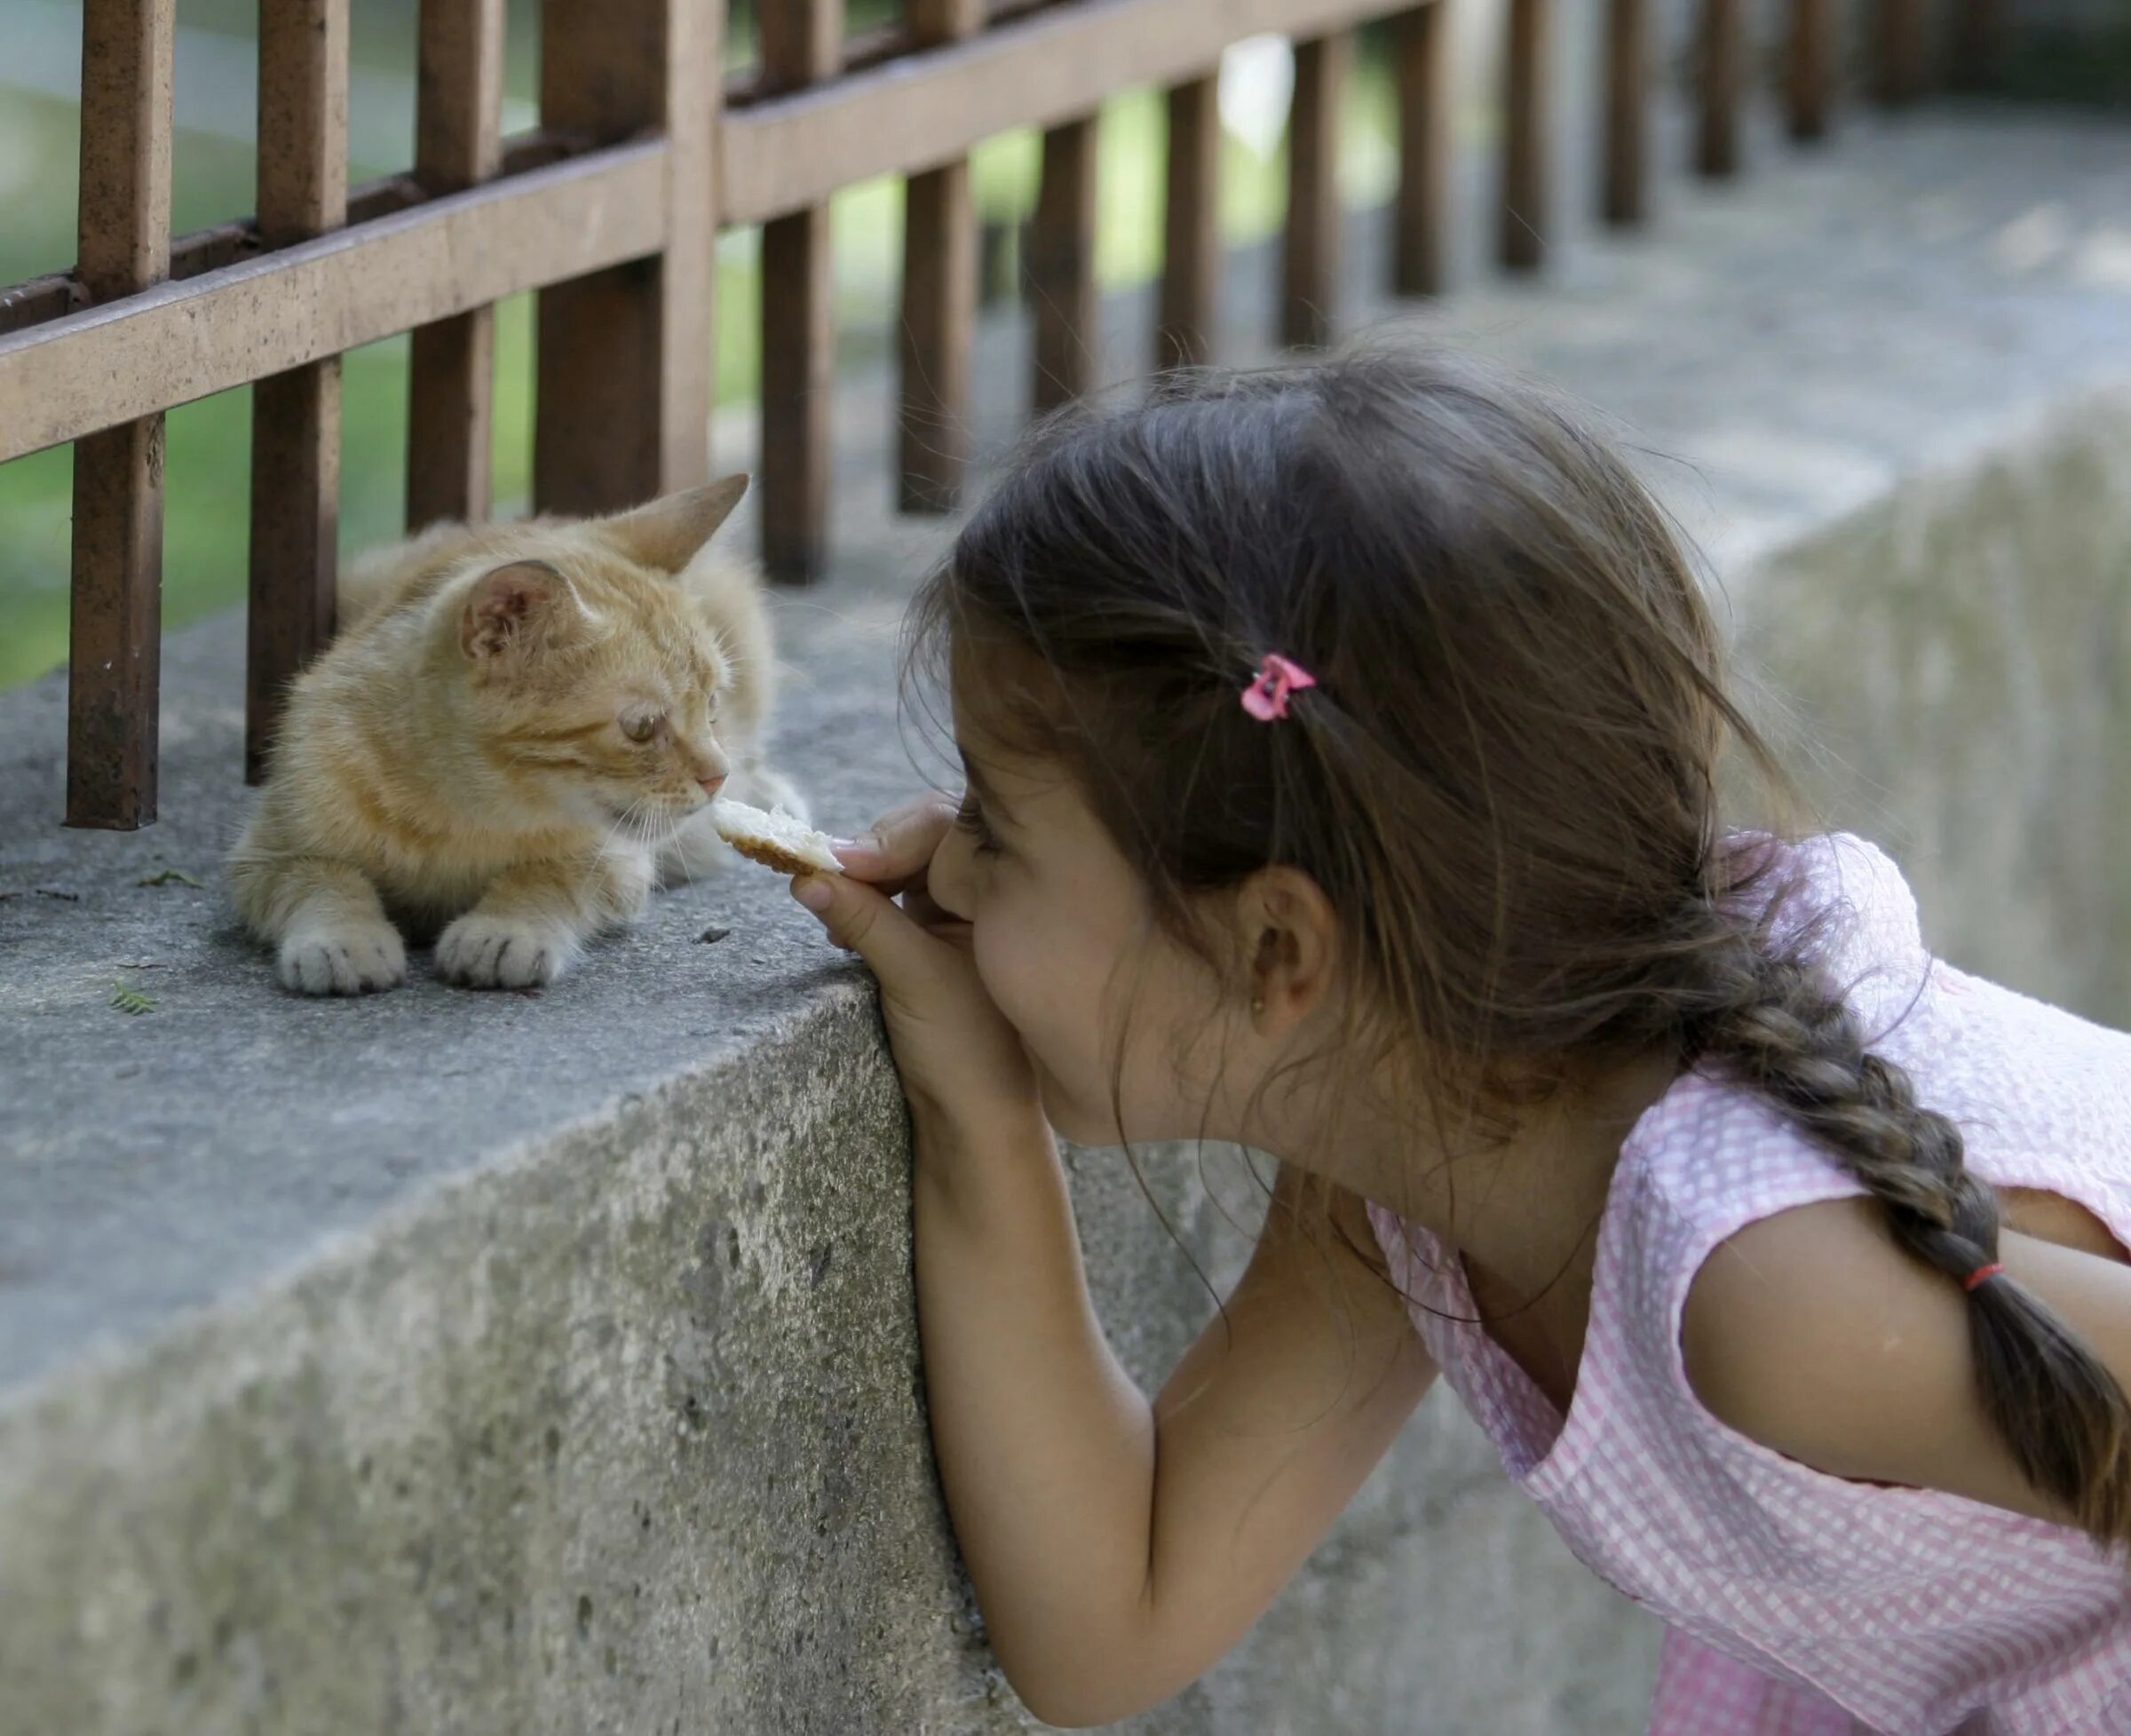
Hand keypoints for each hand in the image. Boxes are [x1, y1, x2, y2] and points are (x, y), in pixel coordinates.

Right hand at [794, 794, 1041, 1133]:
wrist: (978, 1117)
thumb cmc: (969, 1050)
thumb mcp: (913, 974)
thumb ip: (864, 919)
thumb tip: (807, 873)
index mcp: (1012, 887)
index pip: (944, 828)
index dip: (890, 839)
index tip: (843, 862)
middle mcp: (991, 887)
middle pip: (919, 836)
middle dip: (871, 855)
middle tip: (827, 878)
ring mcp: (961, 907)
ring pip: (902, 864)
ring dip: (863, 879)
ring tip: (834, 909)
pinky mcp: (934, 930)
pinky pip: (894, 892)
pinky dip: (866, 901)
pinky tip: (843, 927)